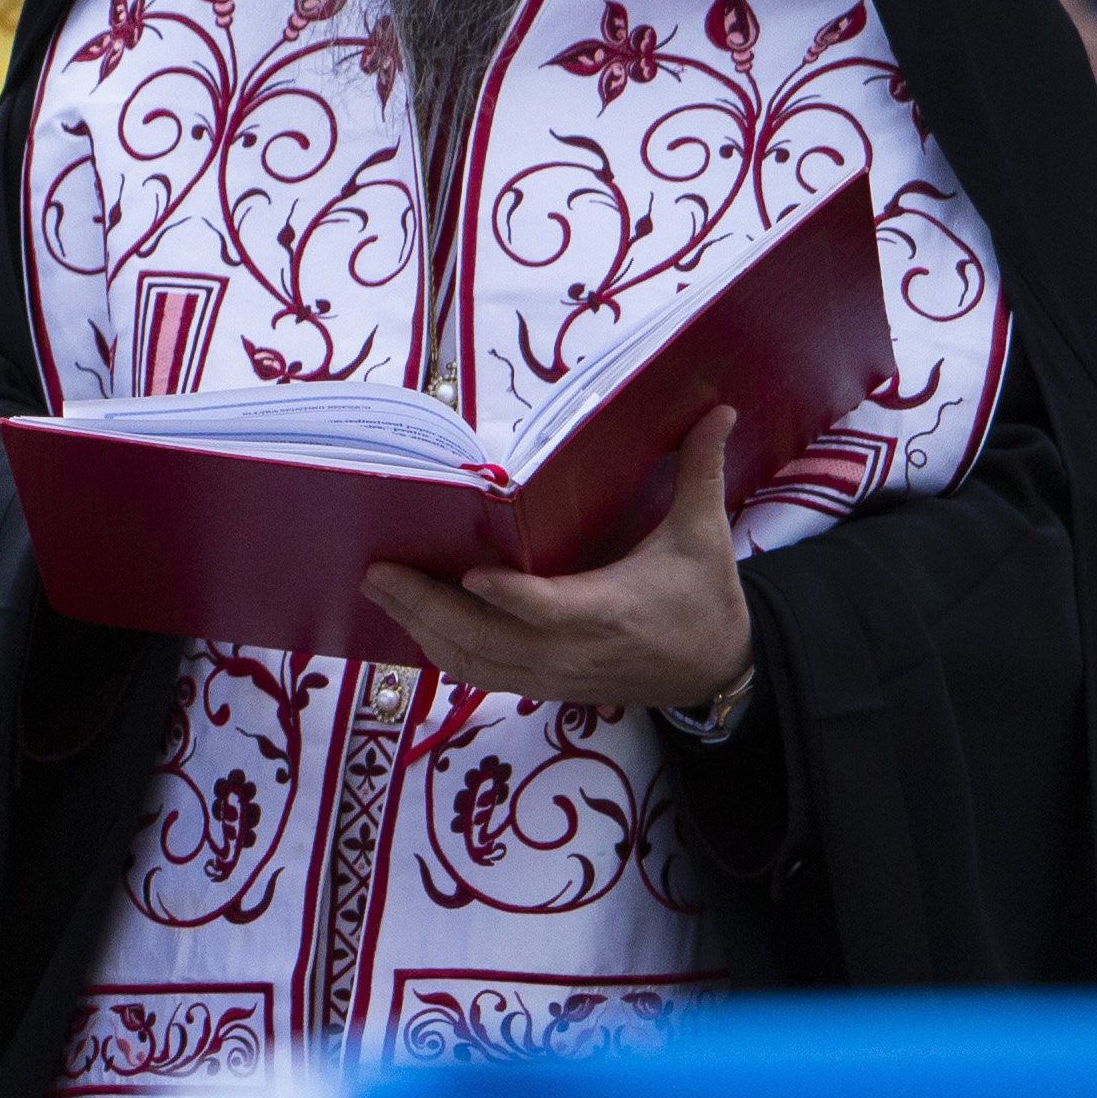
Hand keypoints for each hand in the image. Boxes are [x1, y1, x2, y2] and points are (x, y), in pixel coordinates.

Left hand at [365, 409, 756, 711]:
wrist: (719, 672)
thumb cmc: (705, 598)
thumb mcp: (705, 536)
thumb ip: (701, 471)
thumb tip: (718, 408)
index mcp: (612, 609)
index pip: (552, 610)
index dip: (511, 598)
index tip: (469, 574)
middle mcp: (574, 651)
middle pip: (489, 642)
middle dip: (427, 608)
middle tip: (377, 572)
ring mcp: (555, 676)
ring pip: (475, 665)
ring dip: (422, 631)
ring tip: (378, 591)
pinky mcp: (544, 690)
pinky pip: (483, 679)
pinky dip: (442, 654)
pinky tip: (410, 623)